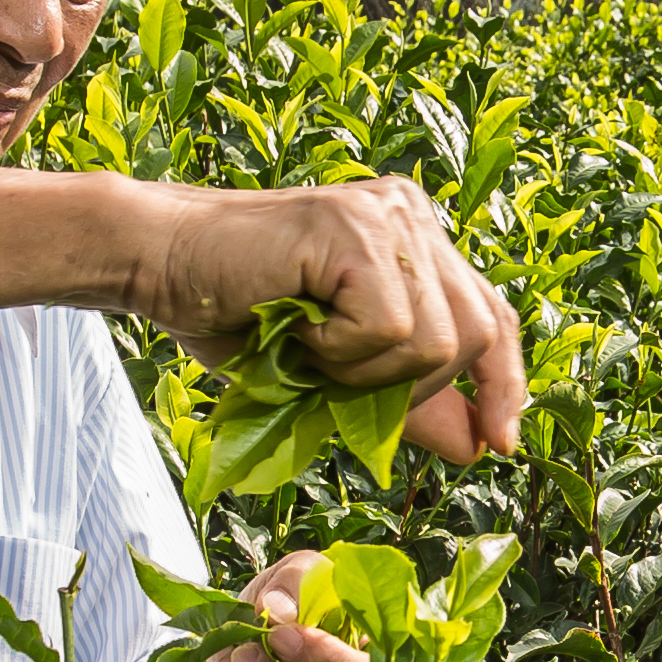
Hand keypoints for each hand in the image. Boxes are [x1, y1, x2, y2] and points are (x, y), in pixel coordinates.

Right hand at [130, 175, 532, 464]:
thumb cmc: (235, 316)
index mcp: (417, 239)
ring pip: (435, 340)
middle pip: (477, 334)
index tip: (499, 442)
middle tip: (336, 378)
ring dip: (365, 372)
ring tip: (306, 346)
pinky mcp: (357, 229)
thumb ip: (408, 402)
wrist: (158, 264)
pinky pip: (389, 327)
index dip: (504, 383)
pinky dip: (340, 351)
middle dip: (416, 388)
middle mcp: (413, 215)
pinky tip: (296, 328)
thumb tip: (479, 447)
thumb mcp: (337, 373)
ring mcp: (389, 215)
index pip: (493, 316)